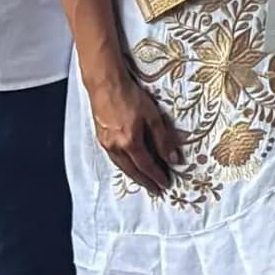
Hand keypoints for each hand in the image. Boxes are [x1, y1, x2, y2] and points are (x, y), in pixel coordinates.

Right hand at [89, 70, 181, 195]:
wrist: (105, 85)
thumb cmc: (129, 96)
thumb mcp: (153, 116)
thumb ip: (163, 139)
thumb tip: (173, 158)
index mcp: (130, 142)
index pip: (146, 166)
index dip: (157, 176)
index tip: (165, 183)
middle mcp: (116, 146)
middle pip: (133, 170)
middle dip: (145, 181)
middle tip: (156, 190)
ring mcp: (106, 143)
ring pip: (122, 166)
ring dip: (134, 175)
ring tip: (144, 181)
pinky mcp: (101, 138)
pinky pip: (114, 158)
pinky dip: (124, 165)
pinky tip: (128, 165)